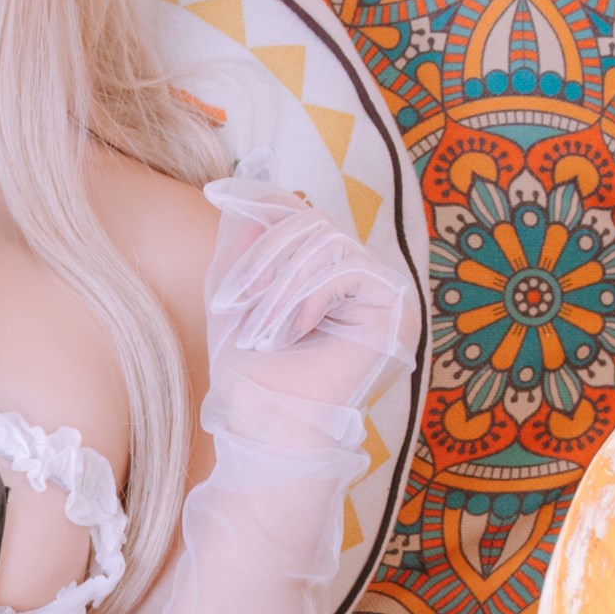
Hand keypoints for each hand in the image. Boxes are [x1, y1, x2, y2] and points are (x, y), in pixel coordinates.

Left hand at [202, 178, 413, 479]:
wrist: (266, 428)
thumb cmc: (250, 376)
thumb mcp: (235, 295)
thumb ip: (242, 243)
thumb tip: (246, 185)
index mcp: (330, 278)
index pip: (302, 217)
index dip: (265, 209)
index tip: (220, 192)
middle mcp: (361, 282)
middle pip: (312, 224)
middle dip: (265, 259)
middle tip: (235, 303)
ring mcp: (382, 293)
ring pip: (325, 241)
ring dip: (280, 284)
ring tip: (262, 330)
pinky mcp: (394, 306)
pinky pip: (345, 265)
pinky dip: (308, 293)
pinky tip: (295, 330)